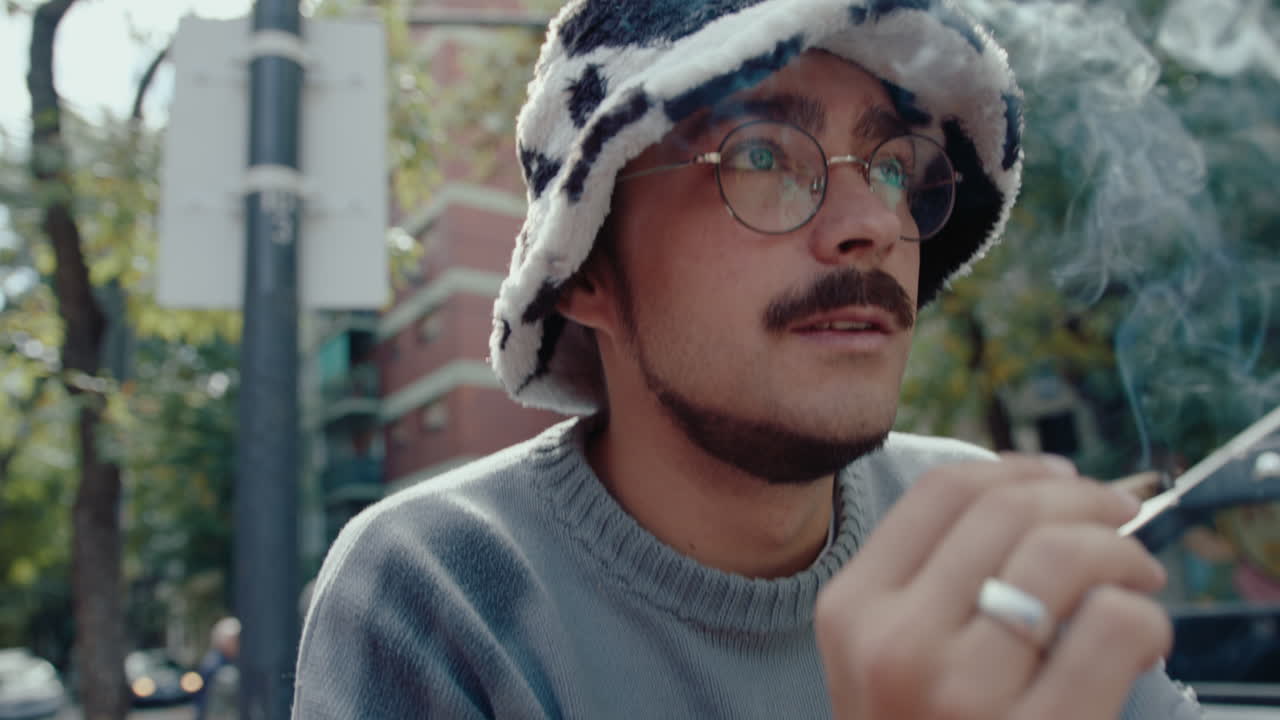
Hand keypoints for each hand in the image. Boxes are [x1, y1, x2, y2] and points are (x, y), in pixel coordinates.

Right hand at [815, 456, 1171, 719]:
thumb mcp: (882, 659)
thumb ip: (928, 580)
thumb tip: (1038, 490)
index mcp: (851, 610)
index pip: (943, 491)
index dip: (1017, 468)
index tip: (1060, 480)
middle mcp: (895, 642)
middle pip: (1008, 509)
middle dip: (1084, 497)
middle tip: (1118, 519)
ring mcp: (960, 693)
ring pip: (1063, 554)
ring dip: (1122, 551)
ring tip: (1137, 578)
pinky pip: (1110, 628)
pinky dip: (1144, 618)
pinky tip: (1139, 637)